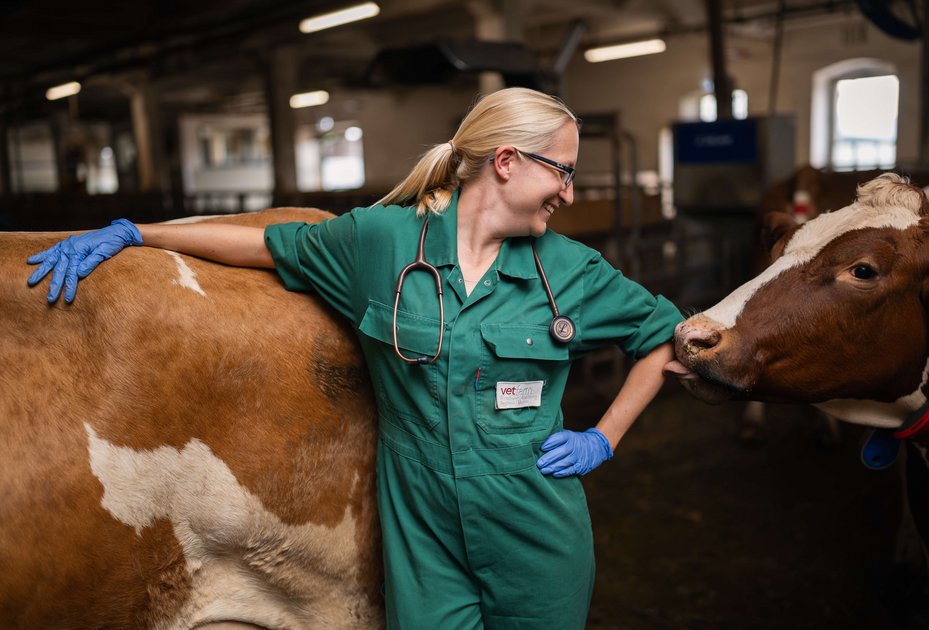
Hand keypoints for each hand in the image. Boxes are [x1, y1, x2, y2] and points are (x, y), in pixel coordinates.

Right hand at [27, 219, 142, 303]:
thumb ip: (91, 262)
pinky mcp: (67, 244)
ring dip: (41, 272)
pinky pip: (51, 251)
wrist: (116, 232)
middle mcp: (70, 247)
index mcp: (79, 250)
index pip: (73, 273)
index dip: (70, 286)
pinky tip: (31, 261)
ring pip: (51, 261)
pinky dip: (41, 256)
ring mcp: (67, 245)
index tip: (67, 299)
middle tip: (50, 299)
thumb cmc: (112, 242)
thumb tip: (79, 273)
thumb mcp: (105, 251)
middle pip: (60, 269)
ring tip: (31, 282)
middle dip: (55, 285)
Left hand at [536, 428, 612, 476]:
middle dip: (548, 458)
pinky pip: (570, 470)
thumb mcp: (568, 435)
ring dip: (552, 467)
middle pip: (559, 452)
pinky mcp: (580, 466)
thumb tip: (538, 443)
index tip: (541, 448)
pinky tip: (554, 474)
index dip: (549, 443)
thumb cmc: (576, 441)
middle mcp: (573, 446)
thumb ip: (556, 438)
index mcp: (569, 437)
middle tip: (538, 463)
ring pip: (563, 463)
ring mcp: (577, 457)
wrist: (596, 446)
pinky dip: (561, 473)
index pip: (558, 438)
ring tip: (543, 470)